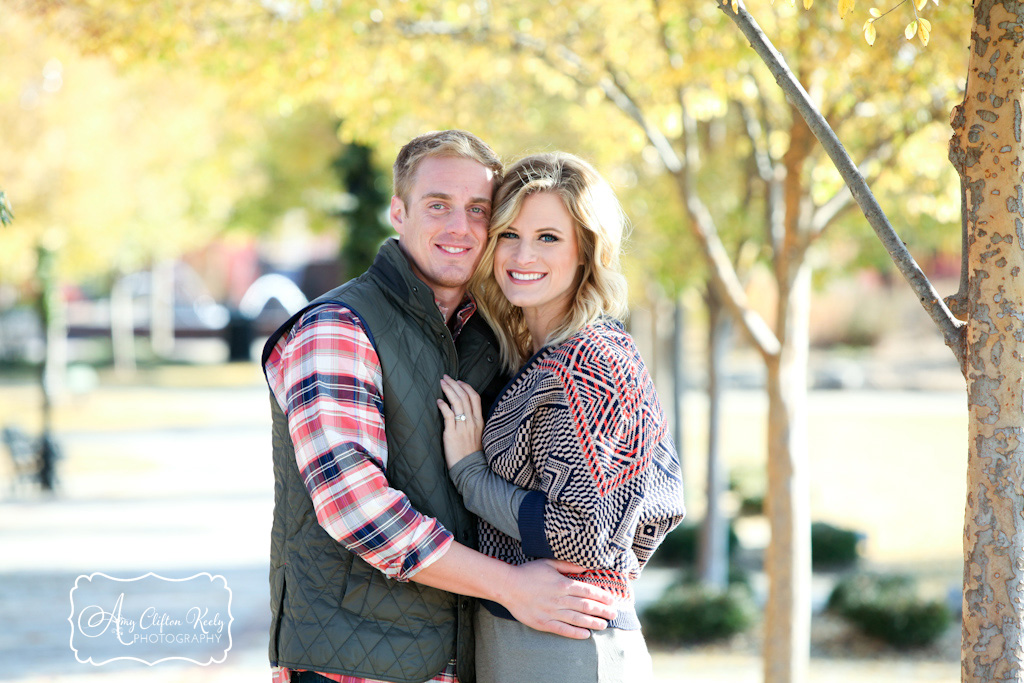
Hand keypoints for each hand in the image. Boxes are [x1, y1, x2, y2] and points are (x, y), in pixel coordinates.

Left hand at [436, 375, 483, 468]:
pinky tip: (438, 401)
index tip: (458, 381)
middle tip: (446, 377)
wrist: (471, 470)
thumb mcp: (478, 436)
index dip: (466, 387)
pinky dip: (443, 406)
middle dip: (454, 384)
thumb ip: (473, 423)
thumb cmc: (472, 454)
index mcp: (479, 421)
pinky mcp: (453, 434)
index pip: (475, 398)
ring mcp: (463, 427)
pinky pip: (448, 415)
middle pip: (464, 396)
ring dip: (448, 390)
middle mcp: (472, 422)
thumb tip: (463, 413)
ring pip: (457, 403)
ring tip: (441, 383)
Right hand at [496, 559, 617, 638]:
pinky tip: (586, 634)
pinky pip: (563, 630)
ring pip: (578, 619)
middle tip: (614, 614)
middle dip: (603, 610)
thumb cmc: (528, 572)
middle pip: (586, 606)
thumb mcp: (548, 563)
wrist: (508, 586)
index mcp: (562, 584)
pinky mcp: (543, 623)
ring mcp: (552, 612)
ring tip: (604, 625)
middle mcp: (560, 599)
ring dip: (593, 622)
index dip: (602, 596)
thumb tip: (584, 567)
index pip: (588, 591)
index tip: (612, 600)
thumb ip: (568, 566)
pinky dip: (576, 633)